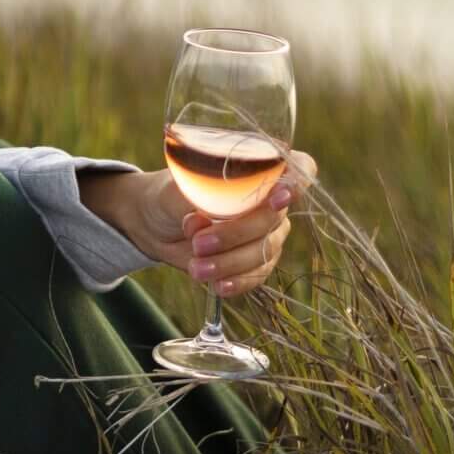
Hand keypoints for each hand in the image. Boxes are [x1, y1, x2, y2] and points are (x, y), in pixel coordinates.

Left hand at [80, 149, 318, 296]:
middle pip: (275, 218)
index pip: (299, 167)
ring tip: (196, 267)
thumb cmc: (168, 196)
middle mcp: (269, 199)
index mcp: (256, 168)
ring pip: (265, 251)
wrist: (155, 225)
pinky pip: (259, 274)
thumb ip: (196, 196)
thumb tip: (207, 214)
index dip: (298, 180)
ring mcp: (266, 231)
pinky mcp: (257, 259)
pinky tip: (218, 285)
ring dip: (230, 262)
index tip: (280, 195)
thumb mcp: (175, 188)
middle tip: (198, 243)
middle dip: (236, 234)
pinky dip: (238, 281)